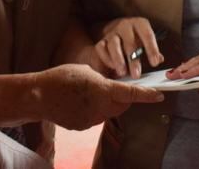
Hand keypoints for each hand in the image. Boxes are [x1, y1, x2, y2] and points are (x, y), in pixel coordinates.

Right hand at [30, 64, 163, 129]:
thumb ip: (102, 80)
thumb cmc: (61, 78)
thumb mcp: (86, 71)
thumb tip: (108, 86)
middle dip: (125, 98)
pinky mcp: (82, 126)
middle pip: (123, 105)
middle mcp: (100, 108)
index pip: (131, 94)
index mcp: (103, 91)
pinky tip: (81, 102)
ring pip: (110, 112)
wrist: (38, 96)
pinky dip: (95, 110)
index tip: (160, 95)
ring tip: (91, 92)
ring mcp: (91, 120)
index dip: (147, 95)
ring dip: (109, 104)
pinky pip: (96, 117)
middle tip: (119, 87)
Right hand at [94, 17, 163, 78]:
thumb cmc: (135, 37)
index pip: (147, 35)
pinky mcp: (101, 40)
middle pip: (130, 42)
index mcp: (140, 24)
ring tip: (122, 73)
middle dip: (133, 60)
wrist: (114, 29)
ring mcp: (112, 32)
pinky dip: (106, 59)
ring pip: (114, 45)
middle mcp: (125, 26)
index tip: (155, 63)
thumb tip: (160, 59)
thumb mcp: (145, 39)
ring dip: (118, 60)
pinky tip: (111, 68)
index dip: (152, 49)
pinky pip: (101, 49)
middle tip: (136, 74)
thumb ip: (152, 50)